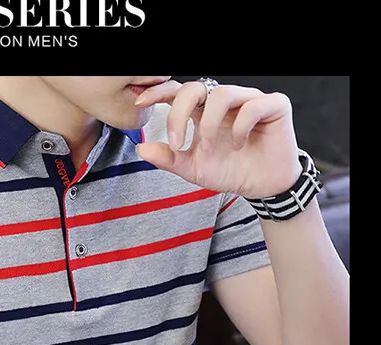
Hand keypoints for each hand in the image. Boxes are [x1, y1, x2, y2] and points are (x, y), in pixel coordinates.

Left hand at [133, 79, 301, 198]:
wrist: (261, 186)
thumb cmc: (231, 171)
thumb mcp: (193, 168)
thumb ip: (168, 159)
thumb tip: (142, 148)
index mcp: (204, 112)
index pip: (180, 92)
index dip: (160, 93)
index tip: (141, 103)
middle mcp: (225, 102)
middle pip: (196, 87)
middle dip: (180, 113)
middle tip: (177, 142)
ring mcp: (249, 100)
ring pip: (222, 94)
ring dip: (209, 125)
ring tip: (210, 149)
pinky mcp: (273, 106)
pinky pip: (252, 105)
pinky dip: (240, 127)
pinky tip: (238, 144)